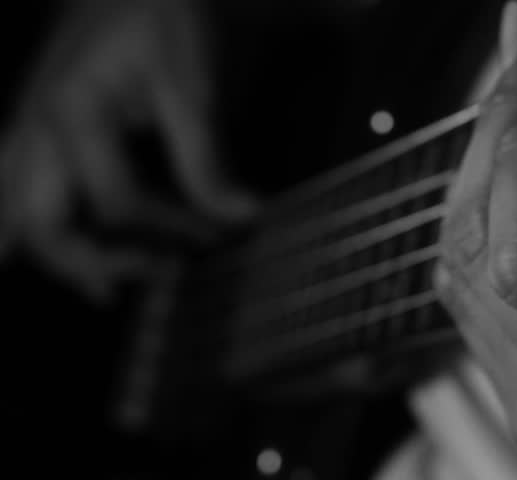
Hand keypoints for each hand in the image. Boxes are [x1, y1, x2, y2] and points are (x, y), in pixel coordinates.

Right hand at [0, 1, 253, 302]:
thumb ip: (206, 158)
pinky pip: (18, 184)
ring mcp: (28, 126)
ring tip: (100, 286)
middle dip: (92, 263)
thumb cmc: (161, 13)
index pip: (119, 203)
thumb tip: (240, 215)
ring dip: (53, 252)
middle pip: (42, 224)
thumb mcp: (191, 85)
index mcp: (73, 115)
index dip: (172, 228)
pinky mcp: (36, 123)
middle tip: (146, 278)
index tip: (216, 236)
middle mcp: (37, 128)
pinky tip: (63, 242)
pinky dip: (37, 221)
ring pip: (16, 209)